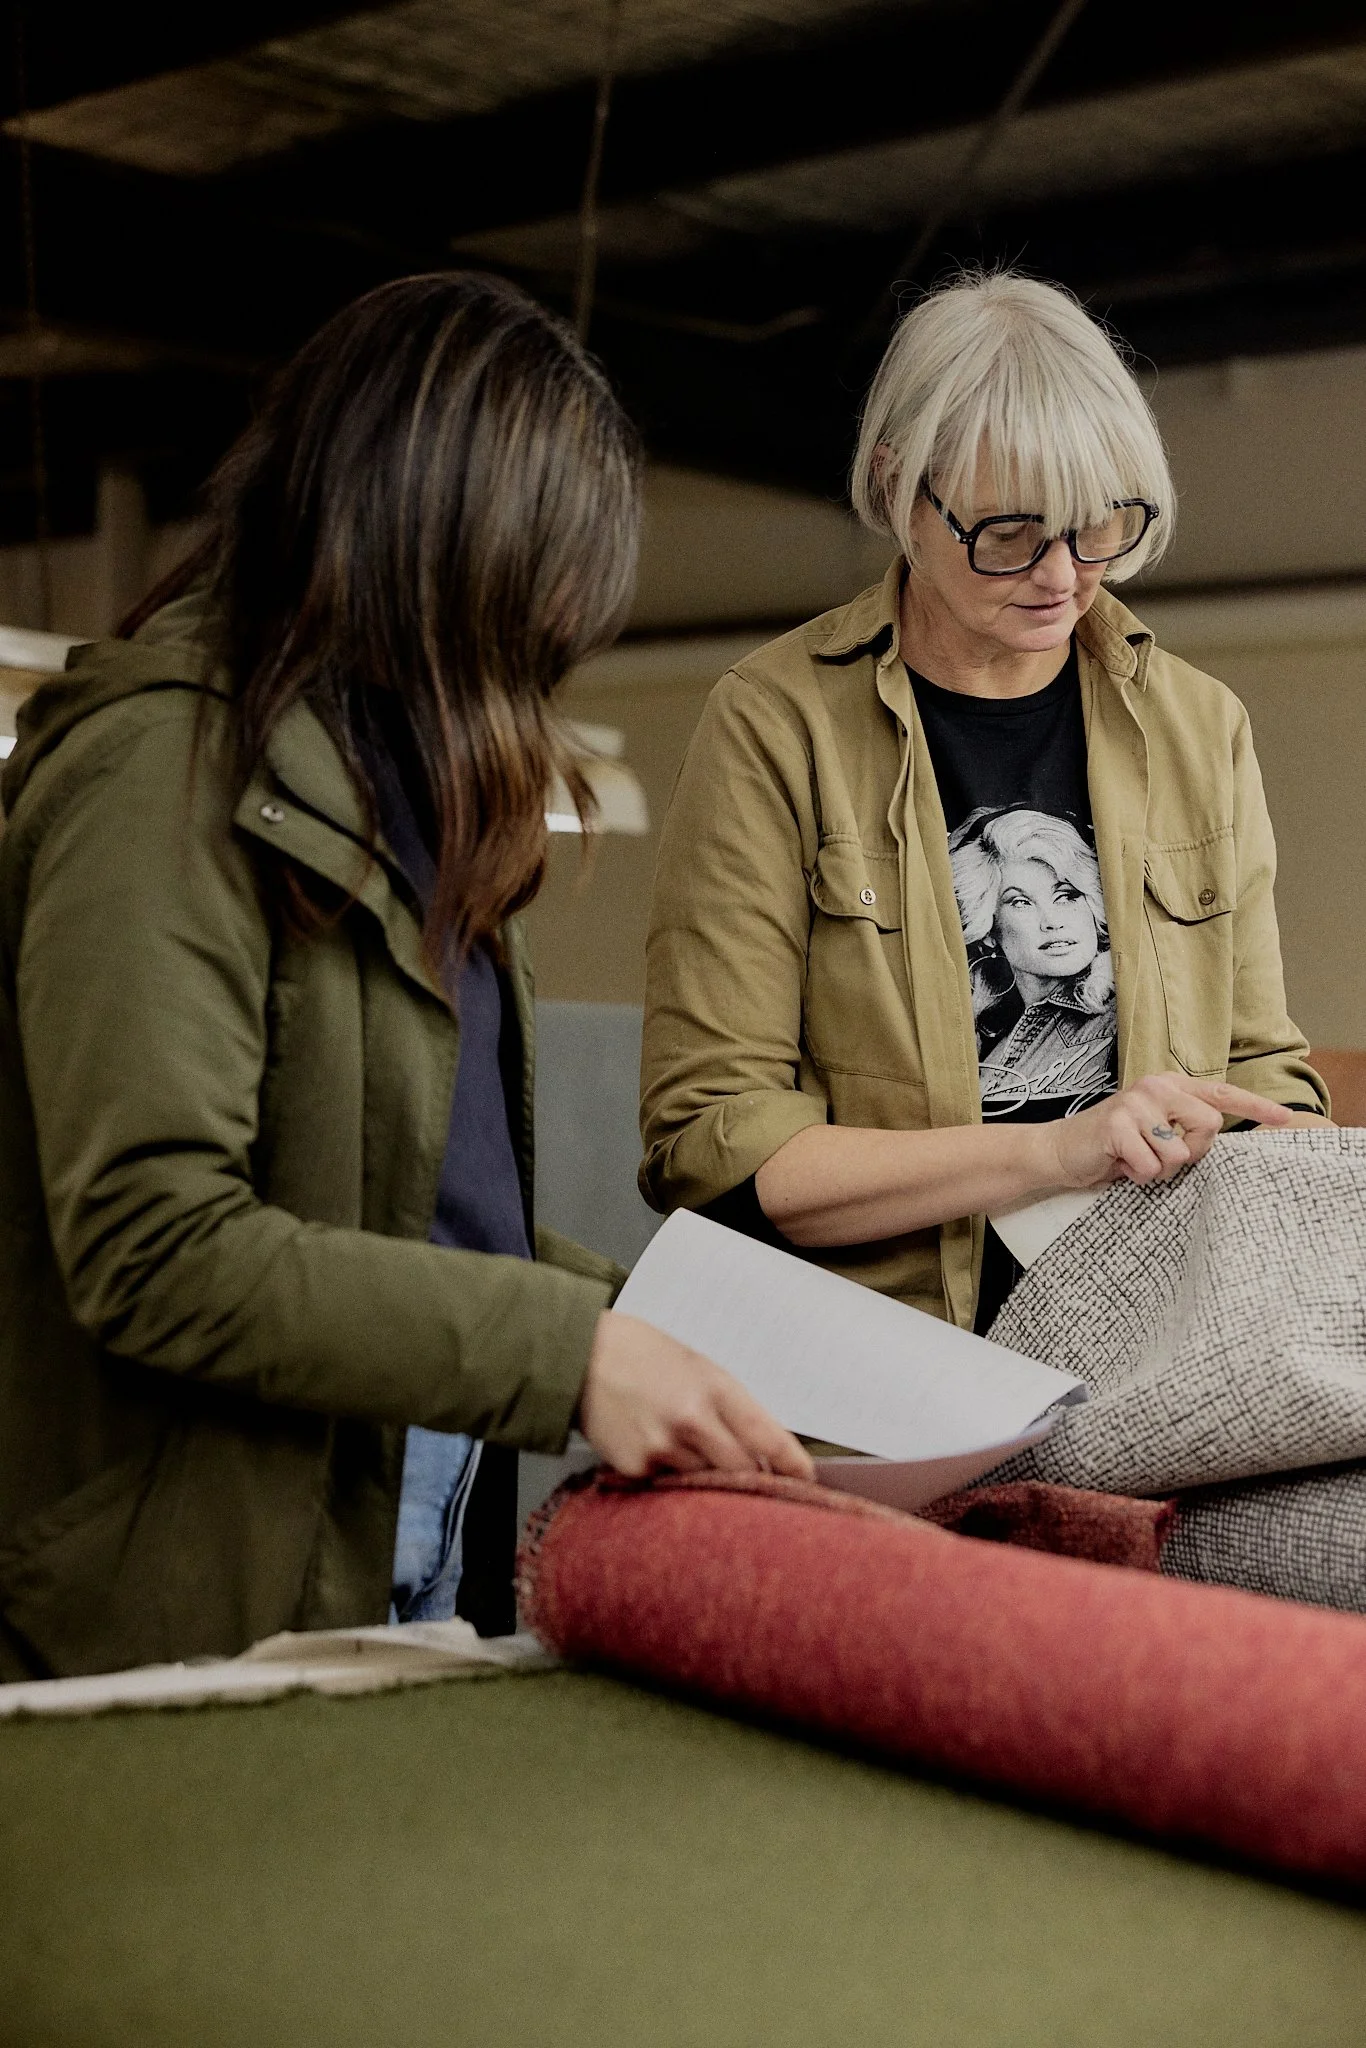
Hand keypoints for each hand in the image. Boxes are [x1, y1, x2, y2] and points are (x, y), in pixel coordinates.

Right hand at [577, 1310, 814, 1481]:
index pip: (770, 1438)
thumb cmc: (642, 1355)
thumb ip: (728, 1407)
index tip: (807, 1482)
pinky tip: (659, 1453)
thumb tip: (762, 1450)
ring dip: (712, 1482)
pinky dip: (674, 1480)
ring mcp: (664, 1448)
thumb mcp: (697, 1367)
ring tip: (697, 1461)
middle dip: (754, 1482)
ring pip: (707, 1484)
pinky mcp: (637, 1469)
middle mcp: (693, 1420)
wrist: (579, 1357)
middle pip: (744, 1473)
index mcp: (715, 1387)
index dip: (794, 1468)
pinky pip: (670, 1487)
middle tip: (761, 1486)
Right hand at [1042, 1075, 1293, 1190]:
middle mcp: (1156, 1087)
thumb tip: (1219, 1141)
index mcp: (1170, 1086)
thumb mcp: (1156, 1133)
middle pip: (1208, 1128)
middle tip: (1157, 1156)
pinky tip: (1118, 1163)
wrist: (1061, 1151)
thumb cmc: (1115, 1146)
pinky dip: (1136, 1175)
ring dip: (1157, 1169)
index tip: (1286, 1118)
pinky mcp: (1117, 1126)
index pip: (1221, 1094)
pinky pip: (1150, 1166)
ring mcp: (1135, 1103)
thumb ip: (1186, 1130)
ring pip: (1178, 1154)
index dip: (1256, 1107)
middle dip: (1189, 1153)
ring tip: (1134, 1159)